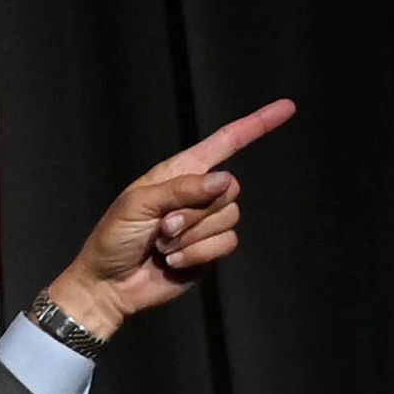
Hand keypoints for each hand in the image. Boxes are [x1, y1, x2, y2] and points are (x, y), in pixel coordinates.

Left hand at [47, 98, 293, 335]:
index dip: (257, 125)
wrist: (106, 287)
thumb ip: (181, 189)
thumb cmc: (113, 240)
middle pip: (230, 188)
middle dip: (195, 211)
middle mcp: (198, 195)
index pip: (226, 143)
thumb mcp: (138, 205)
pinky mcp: (209, 251)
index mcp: (180, 174)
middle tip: (161, 228)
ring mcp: (206, 224)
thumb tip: (226, 180)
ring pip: (230, 216)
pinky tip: (172, 262)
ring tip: (162, 245)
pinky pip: (226, 243)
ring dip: (193, 235)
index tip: (287, 107)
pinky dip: (198, 254)